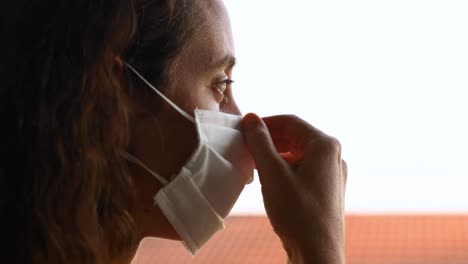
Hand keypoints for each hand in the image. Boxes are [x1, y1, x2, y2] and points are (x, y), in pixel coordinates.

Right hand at [242, 113, 346, 263]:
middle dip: (268, 140)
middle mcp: (333, 156)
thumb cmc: (297, 212)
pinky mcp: (326, 190)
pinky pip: (303, 169)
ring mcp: (332, 174)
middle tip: (245, 147)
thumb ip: (260, 142)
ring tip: (253, 163)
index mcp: (325, 145)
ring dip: (274, 155)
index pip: (290, 121)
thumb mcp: (272, 173)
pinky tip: (268, 179)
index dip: (264, 123)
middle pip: (295, 137)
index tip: (243, 130)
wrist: (317, 253)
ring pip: (298, 154)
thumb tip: (250, 118)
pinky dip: (284, 169)